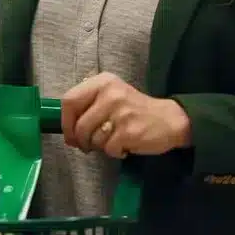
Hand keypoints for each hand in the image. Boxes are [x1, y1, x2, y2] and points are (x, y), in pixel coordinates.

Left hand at [61, 72, 191, 157]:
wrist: (169, 119)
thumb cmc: (134, 110)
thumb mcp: (111, 94)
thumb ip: (88, 104)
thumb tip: (67, 131)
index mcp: (102, 82)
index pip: (69, 101)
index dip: (66, 122)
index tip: (70, 134)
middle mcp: (110, 94)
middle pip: (79, 125)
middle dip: (81, 141)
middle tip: (88, 146)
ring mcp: (120, 113)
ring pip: (93, 139)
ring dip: (100, 146)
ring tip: (113, 140)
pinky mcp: (129, 131)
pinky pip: (109, 149)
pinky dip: (115, 152)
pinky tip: (125, 144)